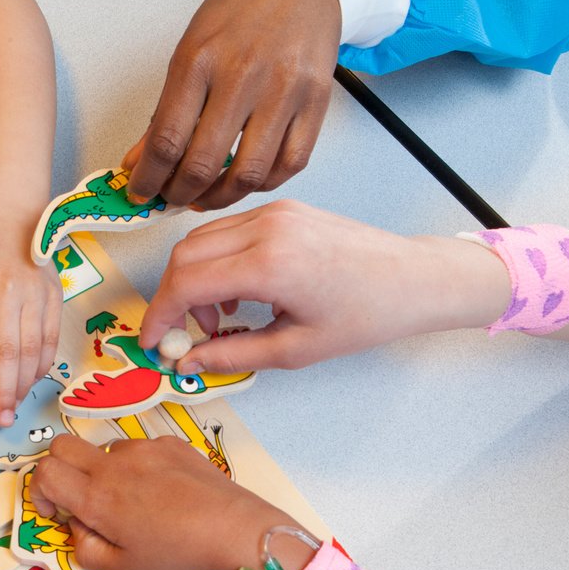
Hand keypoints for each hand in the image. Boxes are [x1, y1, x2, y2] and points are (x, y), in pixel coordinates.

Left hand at [0, 222, 61, 427]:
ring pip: (34, 349)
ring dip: (24, 384)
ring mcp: (35, 293)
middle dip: (5, 390)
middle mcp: (8, 290)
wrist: (11, 217)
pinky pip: (51, 339)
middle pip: (10, 351)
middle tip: (1, 418)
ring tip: (14, 406)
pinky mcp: (55, 295)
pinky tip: (31, 381)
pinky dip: (42, 365)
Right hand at [30, 435, 293, 569]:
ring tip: (133, 502)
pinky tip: (163, 493)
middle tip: (77, 497)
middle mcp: (113, 465)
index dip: (38, 491)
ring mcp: (143, 448)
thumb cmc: (175, 553)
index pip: (43, 472)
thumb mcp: (121, 568)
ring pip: (104, 449)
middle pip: (62, 446)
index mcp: (96, 497)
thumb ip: (83, 548)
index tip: (54, 511)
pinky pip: (139, 450)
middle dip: (58, 469)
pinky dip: (138, 468)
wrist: (233, 529)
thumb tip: (77, 524)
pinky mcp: (169, 442)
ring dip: (103, 471)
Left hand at [124, 0, 340, 210]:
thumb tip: (140, 159)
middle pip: (204, 163)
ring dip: (221, 197)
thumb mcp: (190, 49)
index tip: (141, 191)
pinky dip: (263, 184)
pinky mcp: (316, 103)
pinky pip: (289, 164)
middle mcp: (243, 76)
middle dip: (180, 194)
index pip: (166, 140)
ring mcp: (283, 91)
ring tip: (206, 196)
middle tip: (172, 198)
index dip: (148, 178)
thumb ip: (166, 109)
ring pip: (249, 174)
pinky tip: (246, 180)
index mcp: (201, 60)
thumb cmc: (243, 11)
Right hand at [138, 201, 509, 372]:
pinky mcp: (282, 208)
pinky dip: (216, 261)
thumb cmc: (366, 314)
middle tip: (184, 331)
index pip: (186, 281)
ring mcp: (274, 212)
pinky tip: (237, 292)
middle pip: (184, 254)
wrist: (413, 278)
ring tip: (217, 316)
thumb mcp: (295, 348)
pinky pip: (226, 231)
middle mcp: (267, 228)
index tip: (155, 340)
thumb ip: (232, 354)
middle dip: (172, 296)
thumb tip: (188, 361)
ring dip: (193, 278)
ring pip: (201, 239)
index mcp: (270, 264)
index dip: (160, 314)